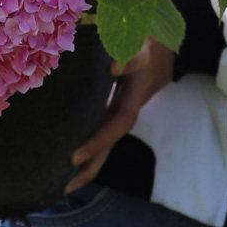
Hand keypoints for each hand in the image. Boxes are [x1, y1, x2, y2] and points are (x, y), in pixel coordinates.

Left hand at [66, 36, 174, 190]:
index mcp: (134, 95)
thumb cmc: (148, 40)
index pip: (117, 124)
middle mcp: (127, 107)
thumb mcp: (142, 43)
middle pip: (110, 143)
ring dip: (88, 162)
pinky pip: (99, 129)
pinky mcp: (112, 106)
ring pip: (105, 141)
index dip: (99, 141)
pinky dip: (87, 145)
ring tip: (62, 184)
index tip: (76, 156)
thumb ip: (130, 54)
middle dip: (91, 165)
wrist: (164, 44)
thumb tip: (113, 65)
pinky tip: (69, 158)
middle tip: (65, 186)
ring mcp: (120, 108)